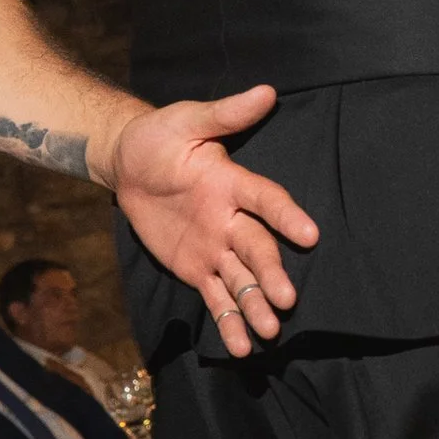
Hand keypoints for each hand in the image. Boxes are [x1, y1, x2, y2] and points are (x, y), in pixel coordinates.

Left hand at [105, 86, 320, 358]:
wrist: (128, 163)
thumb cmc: (161, 136)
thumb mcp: (187, 119)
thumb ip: (225, 113)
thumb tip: (266, 91)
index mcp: (232, 183)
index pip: (265, 200)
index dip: (286, 216)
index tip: (309, 235)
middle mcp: (231, 219)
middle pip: (257, 249)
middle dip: (270, 274)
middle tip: (287, 298)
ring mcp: (217, 248)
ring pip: (241, 280)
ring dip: (256, 305)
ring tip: (270, 332)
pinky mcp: (199, 269)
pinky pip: (217, 298)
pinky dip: (229, 322)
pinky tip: (242, 348)